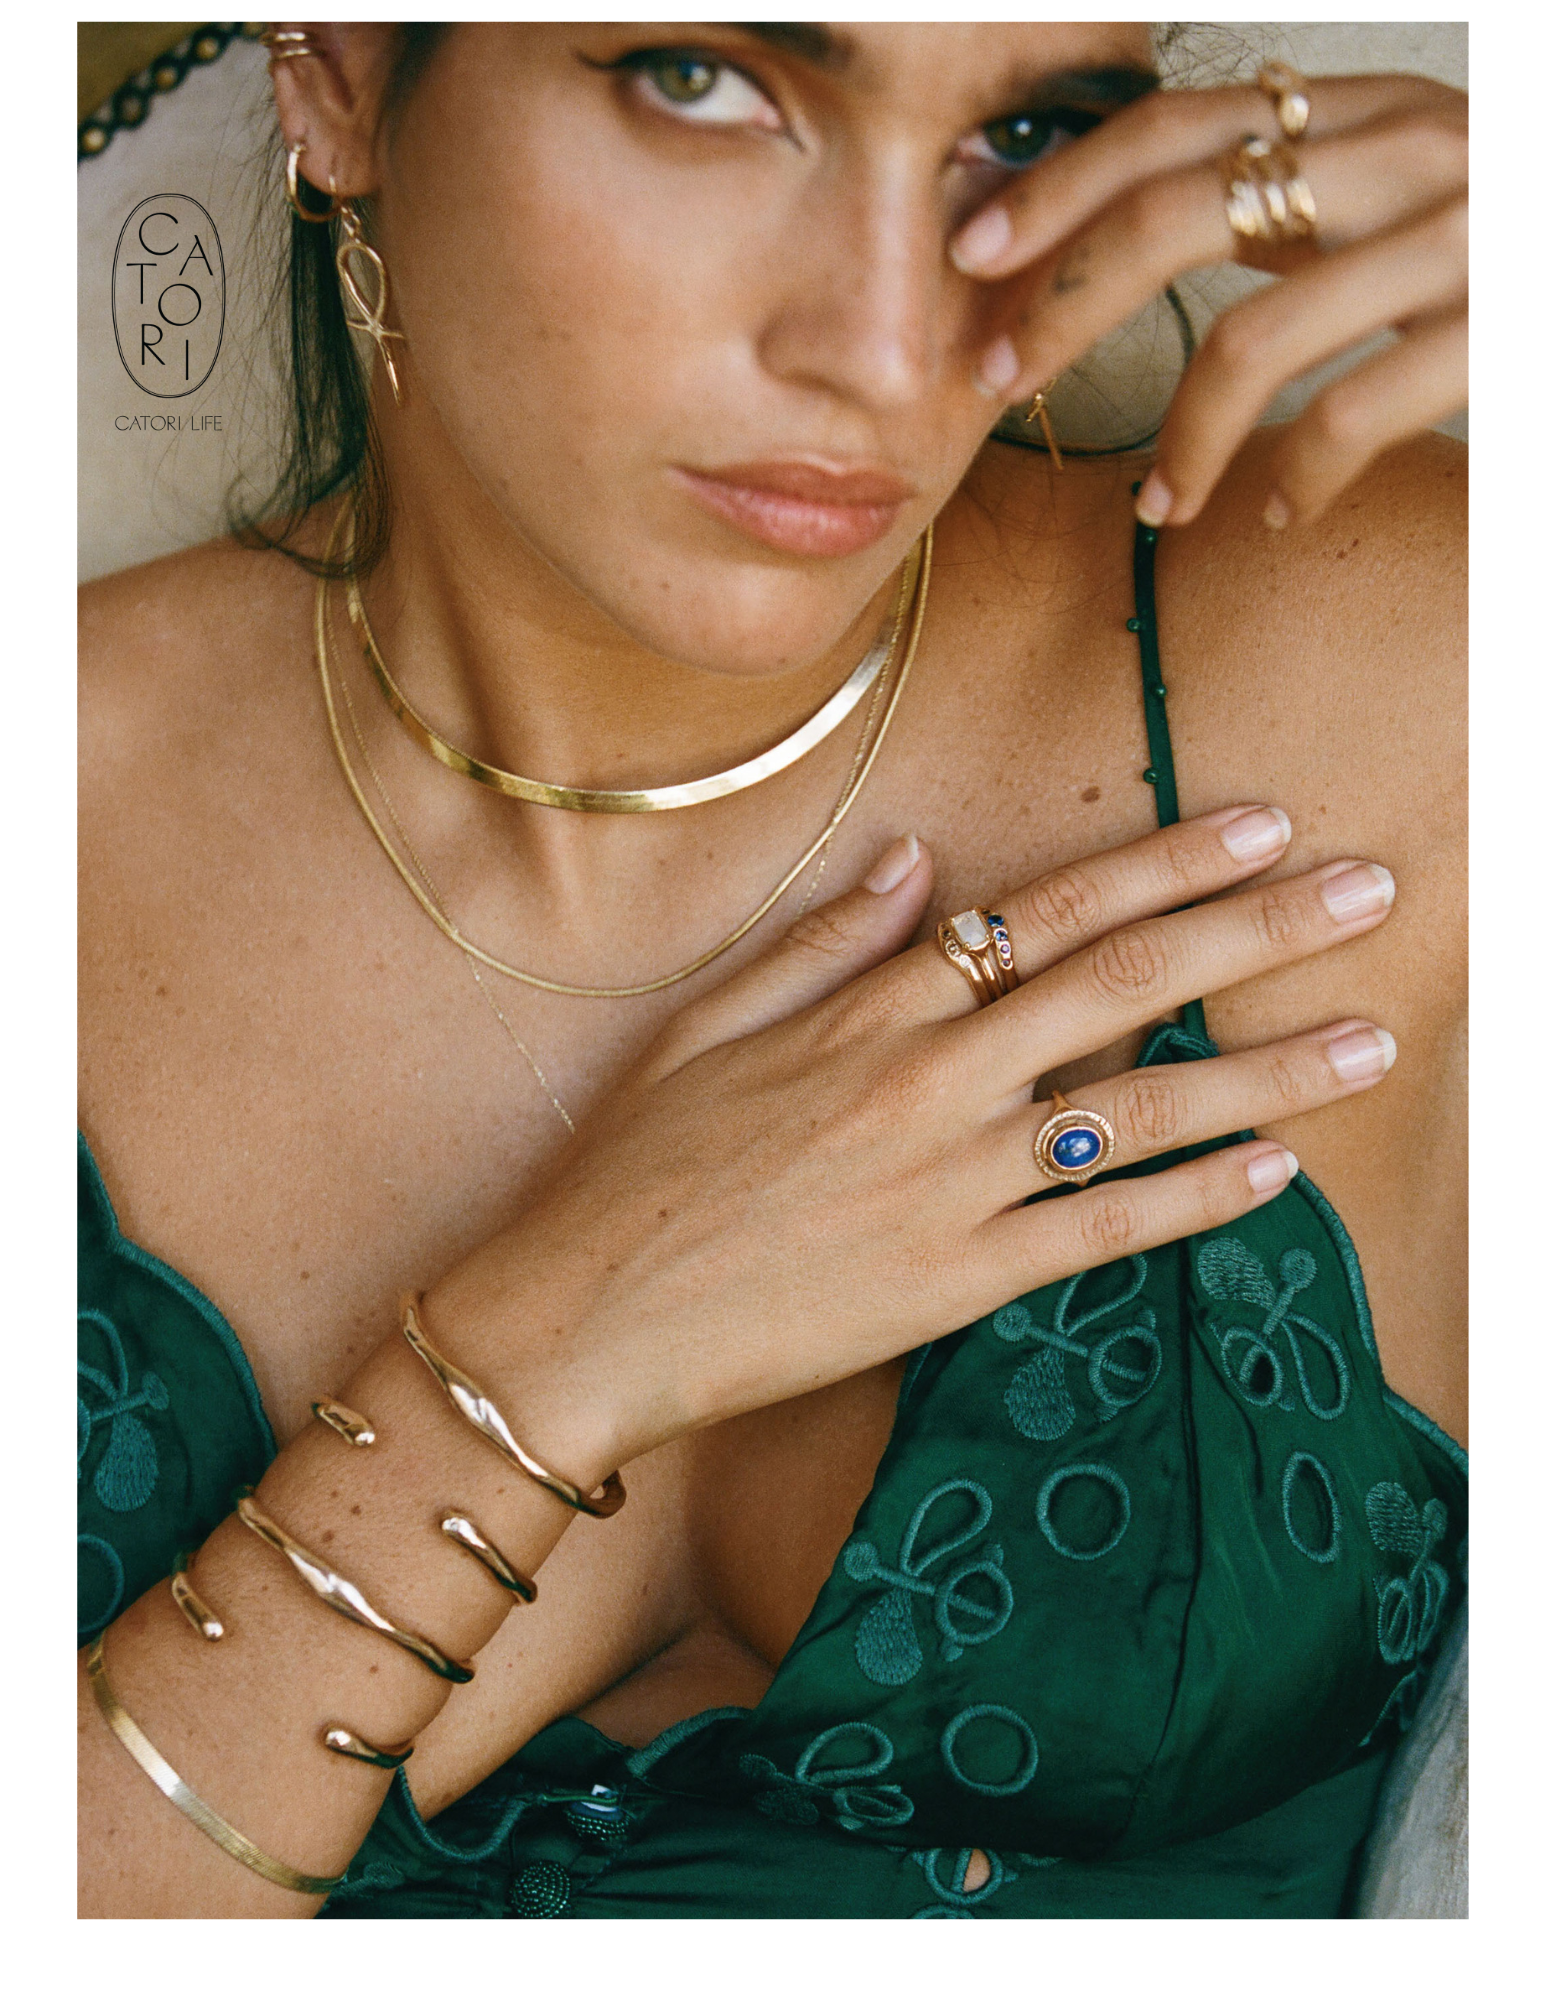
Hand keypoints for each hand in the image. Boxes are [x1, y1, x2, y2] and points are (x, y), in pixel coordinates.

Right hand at [431, 808, 1399, 1481]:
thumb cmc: (631, 1167)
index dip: (1166, 864)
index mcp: (869, 1007)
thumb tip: (919, 862)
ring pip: (1138, 1106)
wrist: (582, 1314)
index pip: (1050, 913)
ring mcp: (949, 1181)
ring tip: (1369, 1041)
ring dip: (1266, 1070)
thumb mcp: (707, 1024)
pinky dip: (1191, 1201)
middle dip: (1260, 928)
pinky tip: (1273, 1174)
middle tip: (1366, 890)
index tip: (1259, 823)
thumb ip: (822, 940)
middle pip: (1125, 985)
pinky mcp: (954, 1281)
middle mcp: (927, 1078)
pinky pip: (1098, 1233)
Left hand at [950, 72, 1465, 530]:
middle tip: (998, 379)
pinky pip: (1350, 417)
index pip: (1175, 127)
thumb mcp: (1412, 177)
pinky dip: (1294, 479)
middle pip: (1176, 213)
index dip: (1056, 188)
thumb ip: (1297, 194)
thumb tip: (1145, 235)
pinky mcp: (1499, 334)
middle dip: (1062, 303)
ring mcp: (1454, 245)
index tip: (972, 255)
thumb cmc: (1529, 233)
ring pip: (1250, 338)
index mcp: (1367, 111)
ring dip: (1181, 439)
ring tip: (1163, 501)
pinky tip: (1276, 512)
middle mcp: (1402, 158)